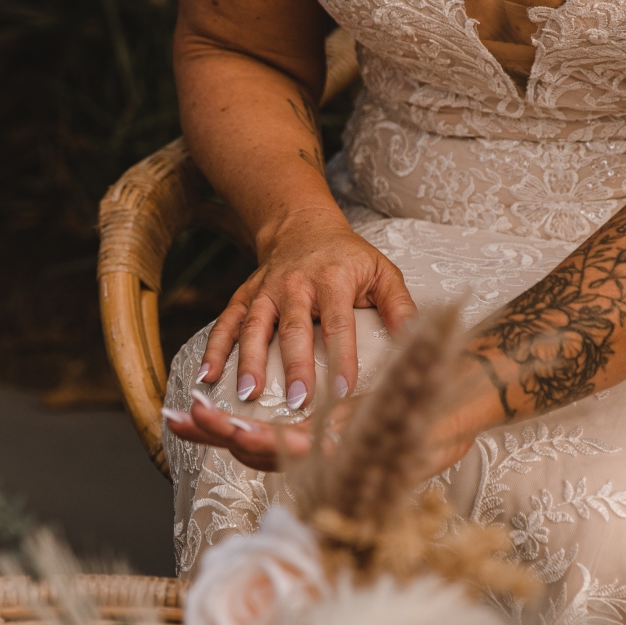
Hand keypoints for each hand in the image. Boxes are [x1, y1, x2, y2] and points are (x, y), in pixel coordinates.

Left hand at [164, 385, 483, 479]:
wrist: (457, 405)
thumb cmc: (443, 415)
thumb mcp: (423, 420)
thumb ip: (397, 429)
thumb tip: (364, 438)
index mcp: (348, 455)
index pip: (293, 450)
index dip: (256, 437)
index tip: (225, 424)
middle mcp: (327, 460)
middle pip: (263, 453)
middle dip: (220, 433)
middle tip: (184, 414)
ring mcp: (318, 454)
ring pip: (258, 449)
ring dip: (218, 433)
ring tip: (180, 415)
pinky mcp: (314, 442)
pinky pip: (270, 442)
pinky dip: (238, 430)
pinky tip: (210, 421)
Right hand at [199, 206, 415, 408]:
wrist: (302, 224)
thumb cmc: (349, 257)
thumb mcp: (383, 273)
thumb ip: (400, 307)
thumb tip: (419, 340)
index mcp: (334, 280)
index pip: (340, 324)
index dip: (342, 358)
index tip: (344, 391)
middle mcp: (296, 285)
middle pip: (294, 328)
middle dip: (296, 365)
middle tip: (299, 400)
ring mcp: (266, 291)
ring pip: (255, 326)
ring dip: (250, 361)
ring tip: (249, 394)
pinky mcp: (245, 296)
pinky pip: (226, 322)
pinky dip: (214, 348)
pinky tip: (207, 375)